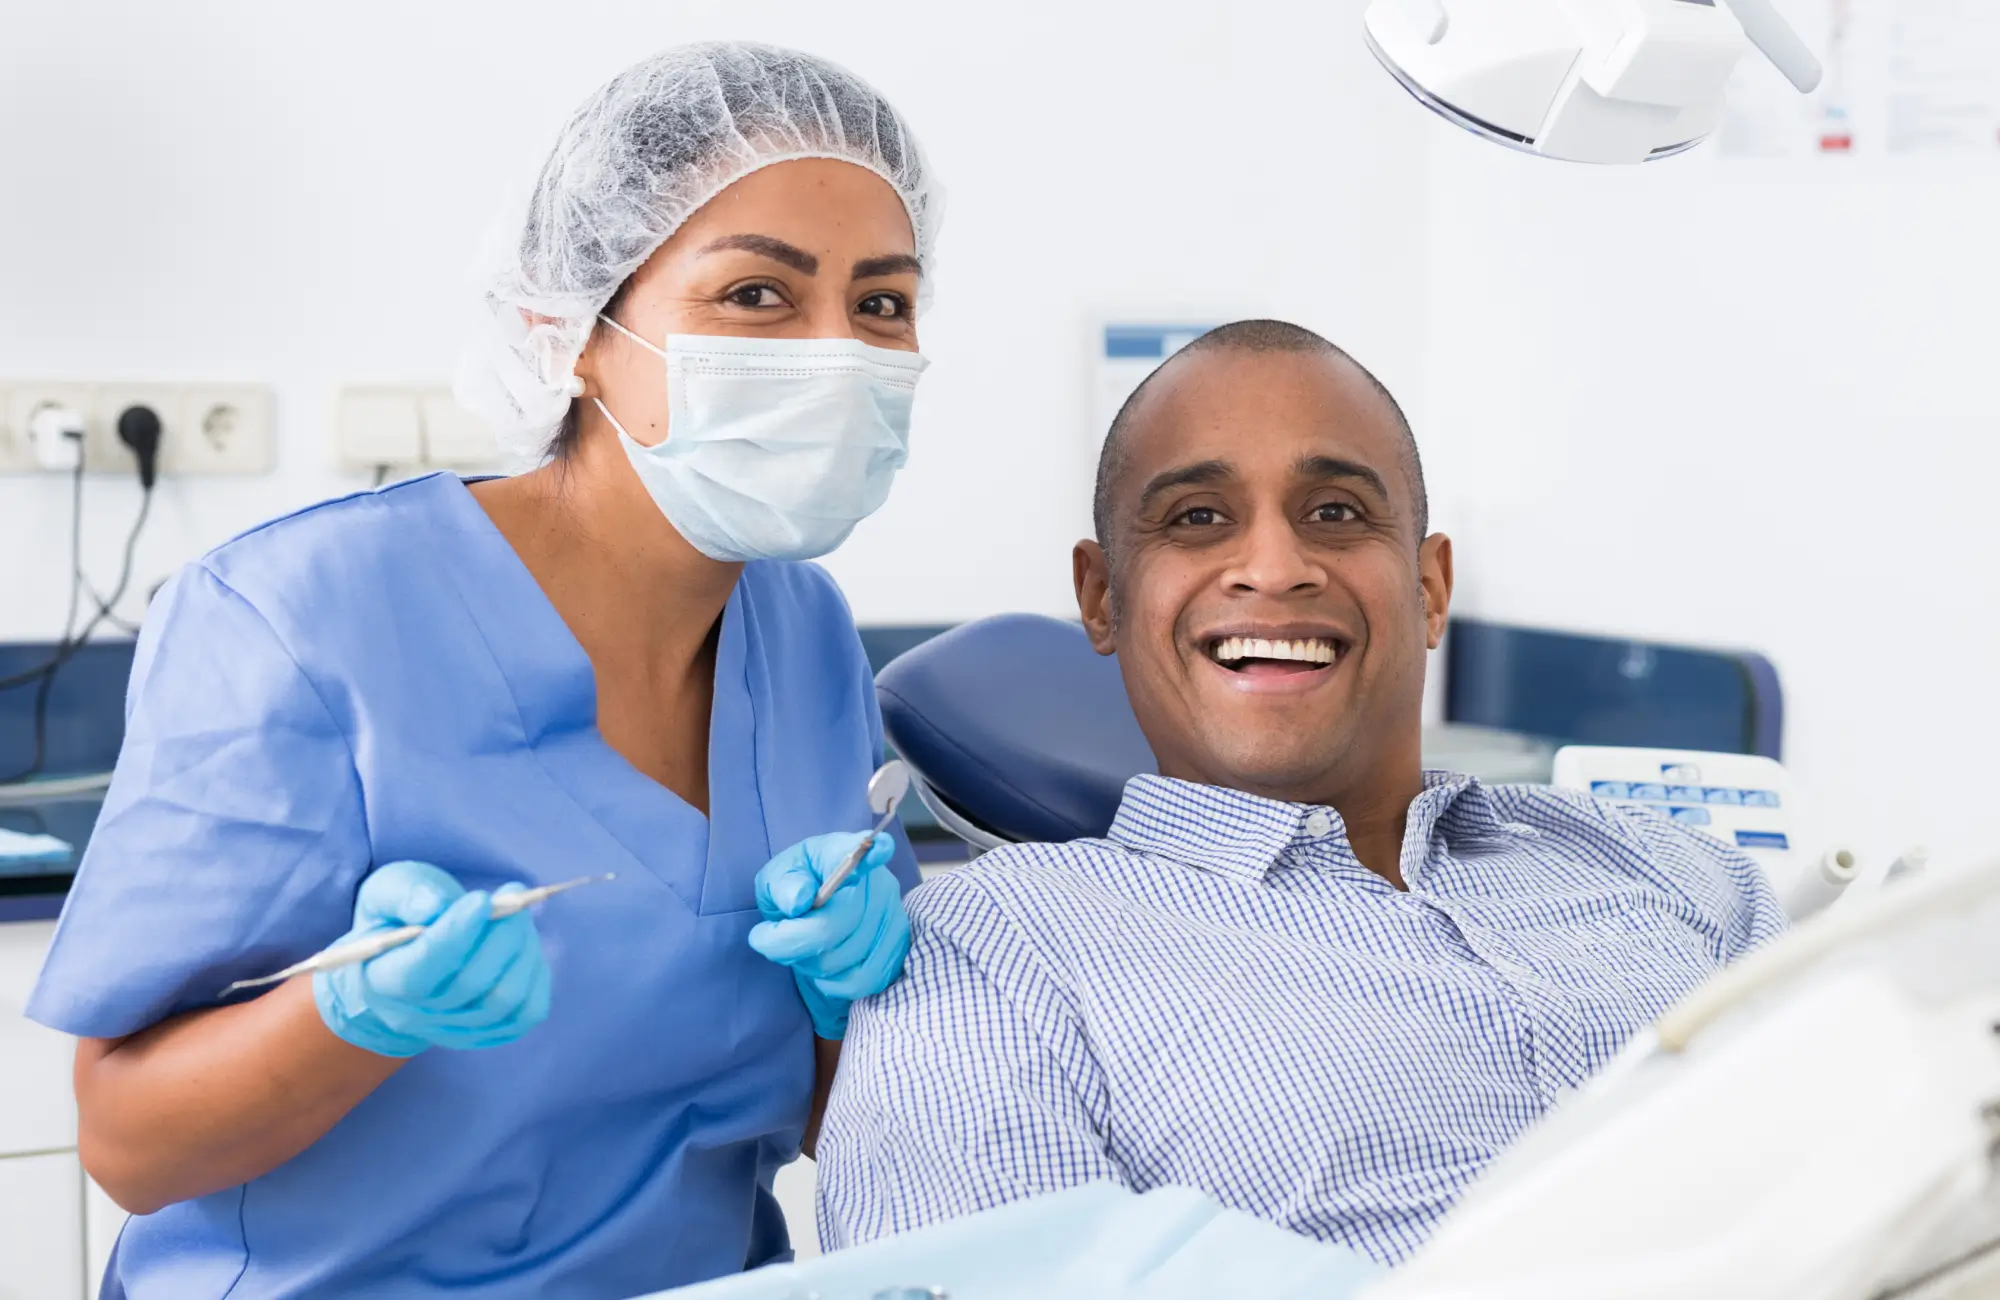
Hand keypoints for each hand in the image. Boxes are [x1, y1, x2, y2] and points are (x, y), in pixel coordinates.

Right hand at [313, 860, 551, 1057]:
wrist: (410, 956)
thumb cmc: (400, 917)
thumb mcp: (390, 891)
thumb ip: (408, 895)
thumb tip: (436, 907)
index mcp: (383, 980)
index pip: (420, 972)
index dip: (455, 935)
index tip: (481, 899)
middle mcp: (415, 1015)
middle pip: (469, 985)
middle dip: (501, 934)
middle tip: (513, 895)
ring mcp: (454, 1030)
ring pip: (505, 999)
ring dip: (523, 949)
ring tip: (518, 916)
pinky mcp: (489, 1033)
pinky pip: (528, 1011)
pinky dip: (536, 973)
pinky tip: (525, 945)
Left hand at [748, 833, 910, 1039]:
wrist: (817, 913)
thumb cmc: (796, 890)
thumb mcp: (776, 879)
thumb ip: (783, 886)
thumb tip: (799, 900)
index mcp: (842, 855)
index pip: (863, 851)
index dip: (873, 852)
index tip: (877, 847)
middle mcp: (877, 884)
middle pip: (833, 926)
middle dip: (792, 943)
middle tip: (769, 939)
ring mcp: (893, 918)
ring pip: (843, 960)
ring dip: (810, 965)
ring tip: (801, 950)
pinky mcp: (898, 950)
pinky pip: (862, 981)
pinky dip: (834, 984)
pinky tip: (822, 967)